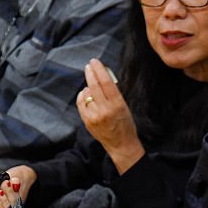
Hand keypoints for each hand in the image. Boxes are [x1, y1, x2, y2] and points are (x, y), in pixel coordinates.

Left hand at [77, 58, 143, 173]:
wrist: (121, 145)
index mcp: (118, 105)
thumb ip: (114, 94)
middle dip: (91, 73)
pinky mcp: (87, 121)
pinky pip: (81, 102)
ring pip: (87, 93)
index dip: (100, 70)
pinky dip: (83, 96)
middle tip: (89, 65)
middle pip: (94, 86)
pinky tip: (86, 95)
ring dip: (89, 88)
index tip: (95, 62)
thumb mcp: (125, 108)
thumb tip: (102, 78)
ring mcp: (94, 116)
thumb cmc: (126, 125)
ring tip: (94, 89)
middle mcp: (105, 110)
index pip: (107, 83)